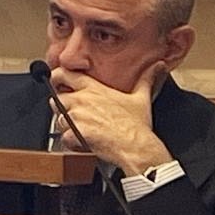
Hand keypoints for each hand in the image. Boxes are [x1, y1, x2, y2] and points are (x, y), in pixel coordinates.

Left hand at [50, 64, 173, 174]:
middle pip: (56, 99)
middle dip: (63, 107)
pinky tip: (83, 142)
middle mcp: (82, 100)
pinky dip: (71, 142)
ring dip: (68, 126)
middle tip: (76, 114)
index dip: (57, 77)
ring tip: (83, 130)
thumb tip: (157, 65)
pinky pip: (64, 137)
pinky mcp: (76, 132)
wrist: (138, 148)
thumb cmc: (137, 126)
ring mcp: (77, 116)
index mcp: (93, 89)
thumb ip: (145, 80)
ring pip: (59, 119)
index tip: (58, 83)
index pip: (63, 74)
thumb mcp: (141, 98)